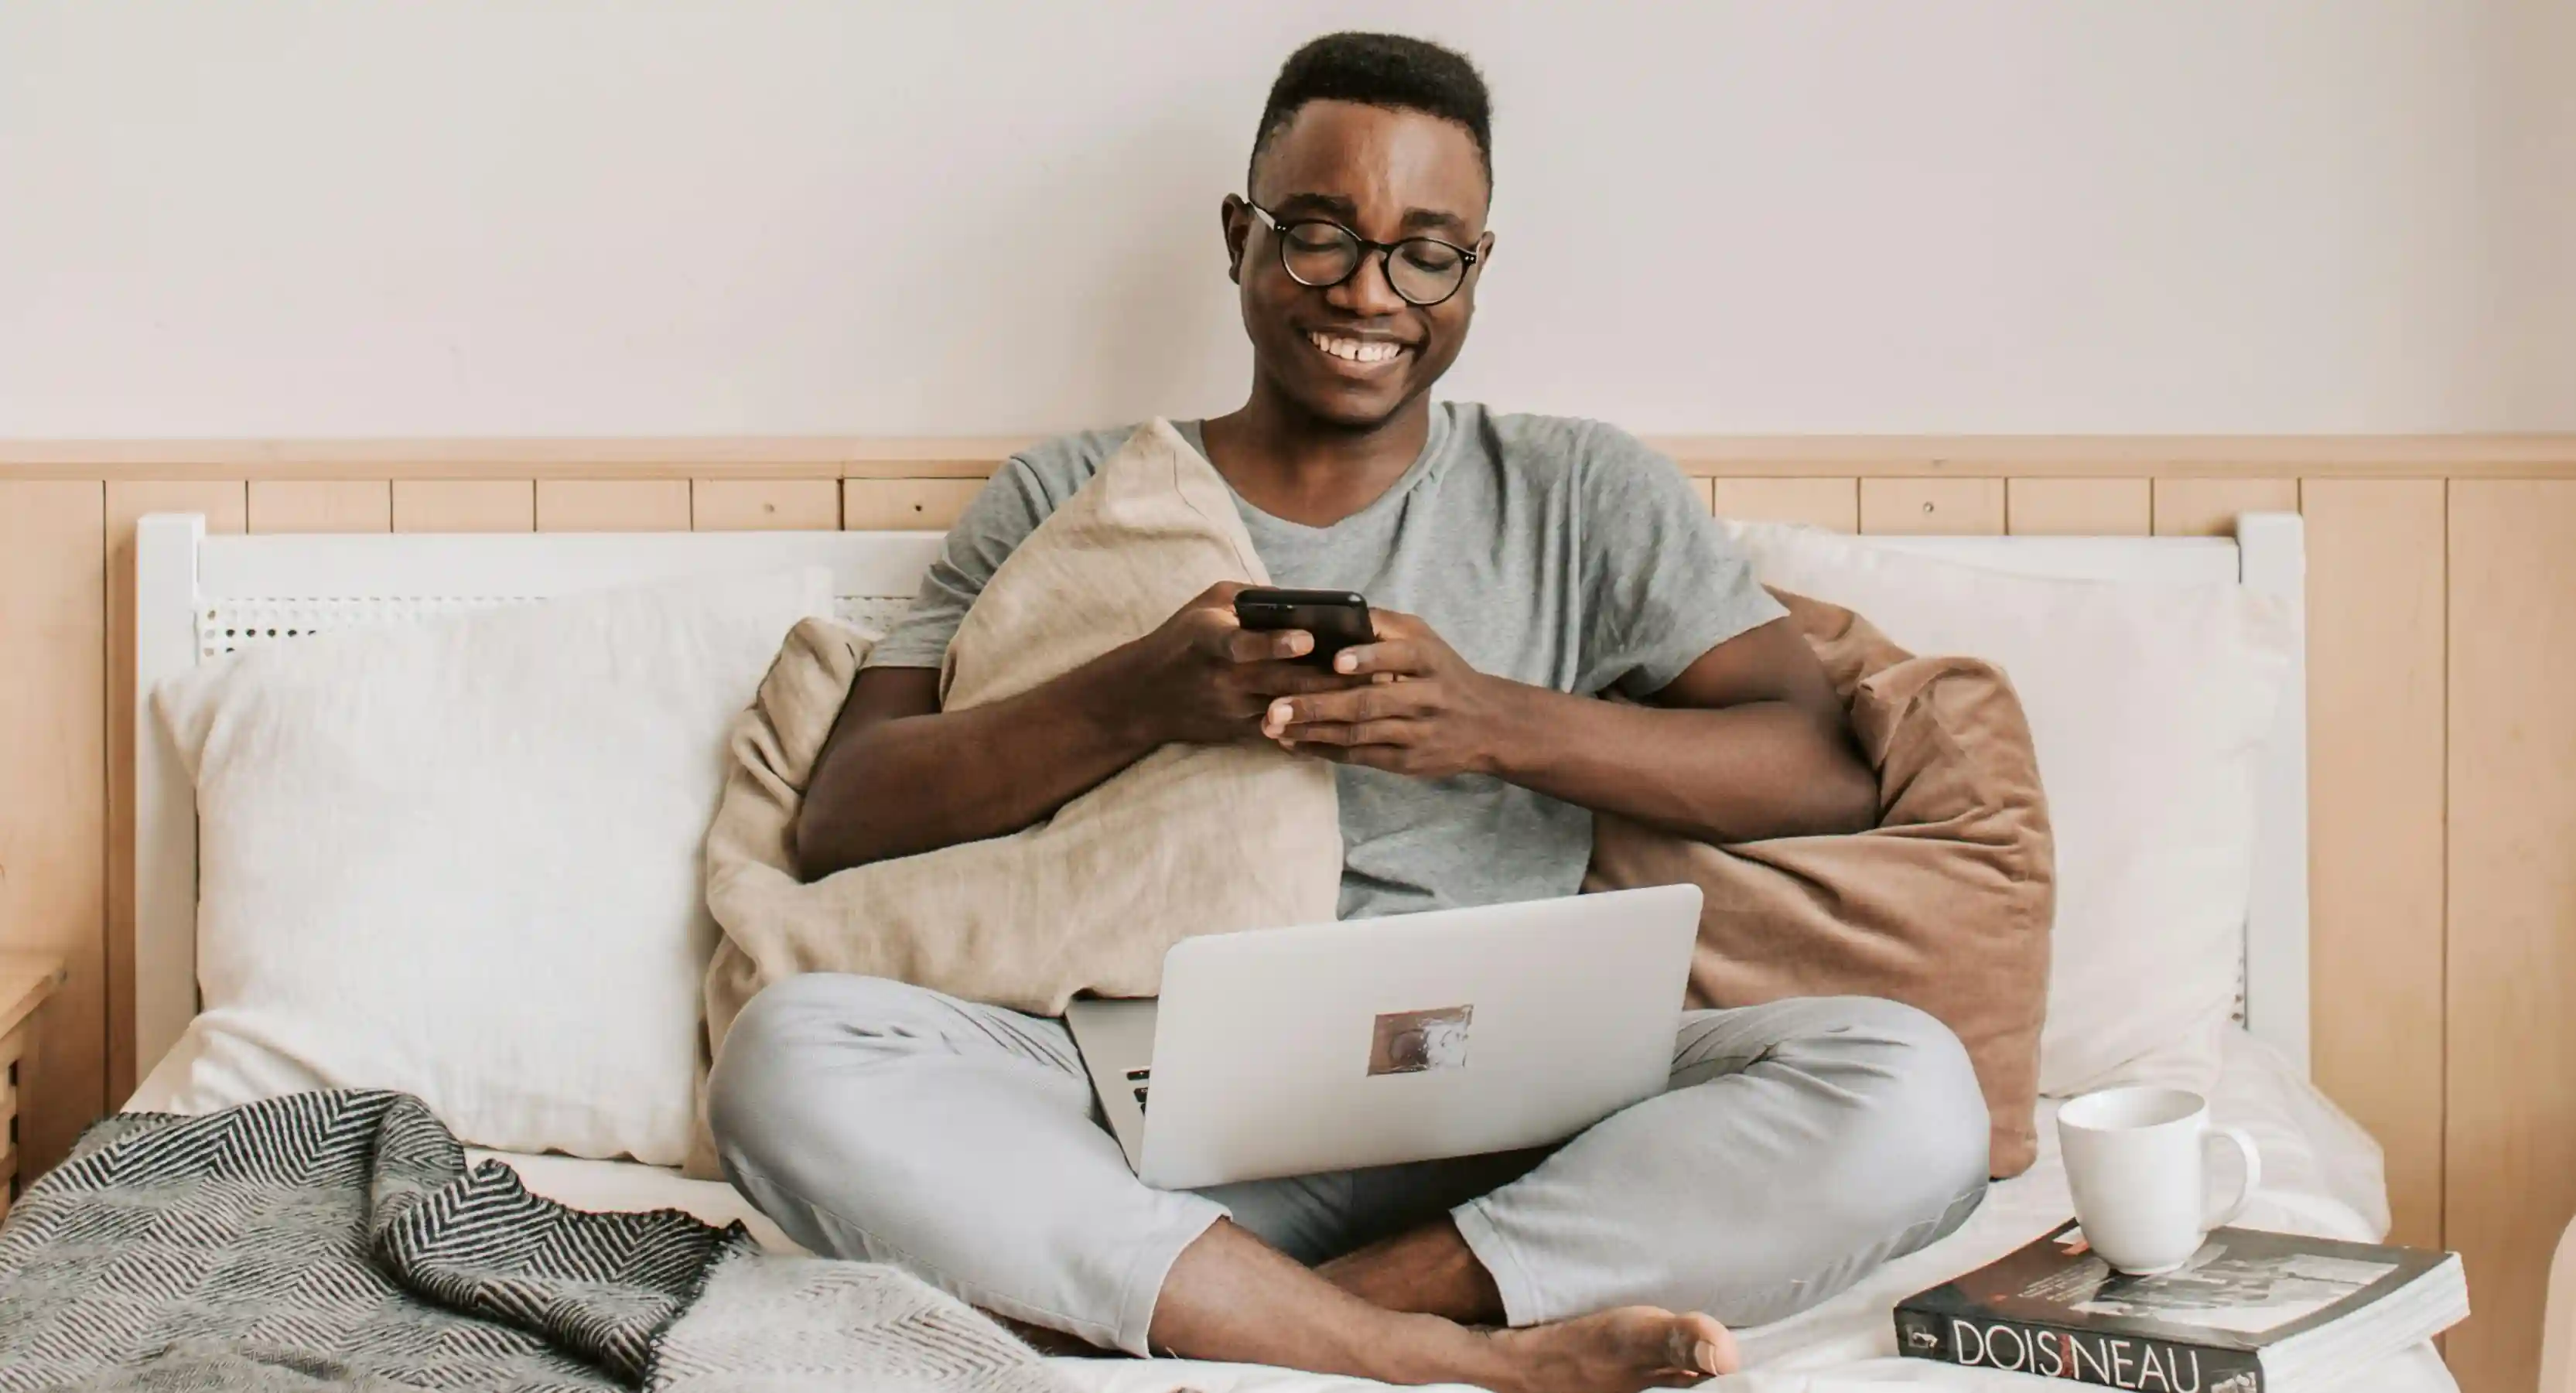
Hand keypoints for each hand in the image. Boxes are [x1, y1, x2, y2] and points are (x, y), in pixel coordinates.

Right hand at [1121, 582, 1367, 746]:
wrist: (1144, 696)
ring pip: (1288, 709)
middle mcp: (1222, 678)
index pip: (1242, 643)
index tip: (1307, 638)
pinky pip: (1284, 733)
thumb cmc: (1182, 639)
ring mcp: (1232, 710)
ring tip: (1370, 693)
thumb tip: (1303, 597)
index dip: (1275, 642)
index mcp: (1209, 640)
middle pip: (1281, 680)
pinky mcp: (1240, 733)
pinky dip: (1315, 728)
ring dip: (1328, 704)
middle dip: (1327, 676)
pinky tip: (1347, 722)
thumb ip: (1252, 596)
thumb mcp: (1207, 603)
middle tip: (1372, 667)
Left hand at [1258, 609, 1520, 777]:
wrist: (1488, 724)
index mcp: (1428, 660)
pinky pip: (1359, 757)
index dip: (1368, 659)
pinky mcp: (1406, 762)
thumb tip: (1337, 614)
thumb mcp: (1426, 639)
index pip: (1399, 657)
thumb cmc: (1444, 673)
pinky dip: (1324, 750)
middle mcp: (1424, 697)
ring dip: (1312, 731)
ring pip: (1358, 734)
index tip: (1335, 661)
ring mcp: (1415, 733)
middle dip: (1318, 706)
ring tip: (1273, 726)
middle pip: (1368, 703)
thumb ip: (1385, 627)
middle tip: (1275, 707)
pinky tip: (1293, 744)